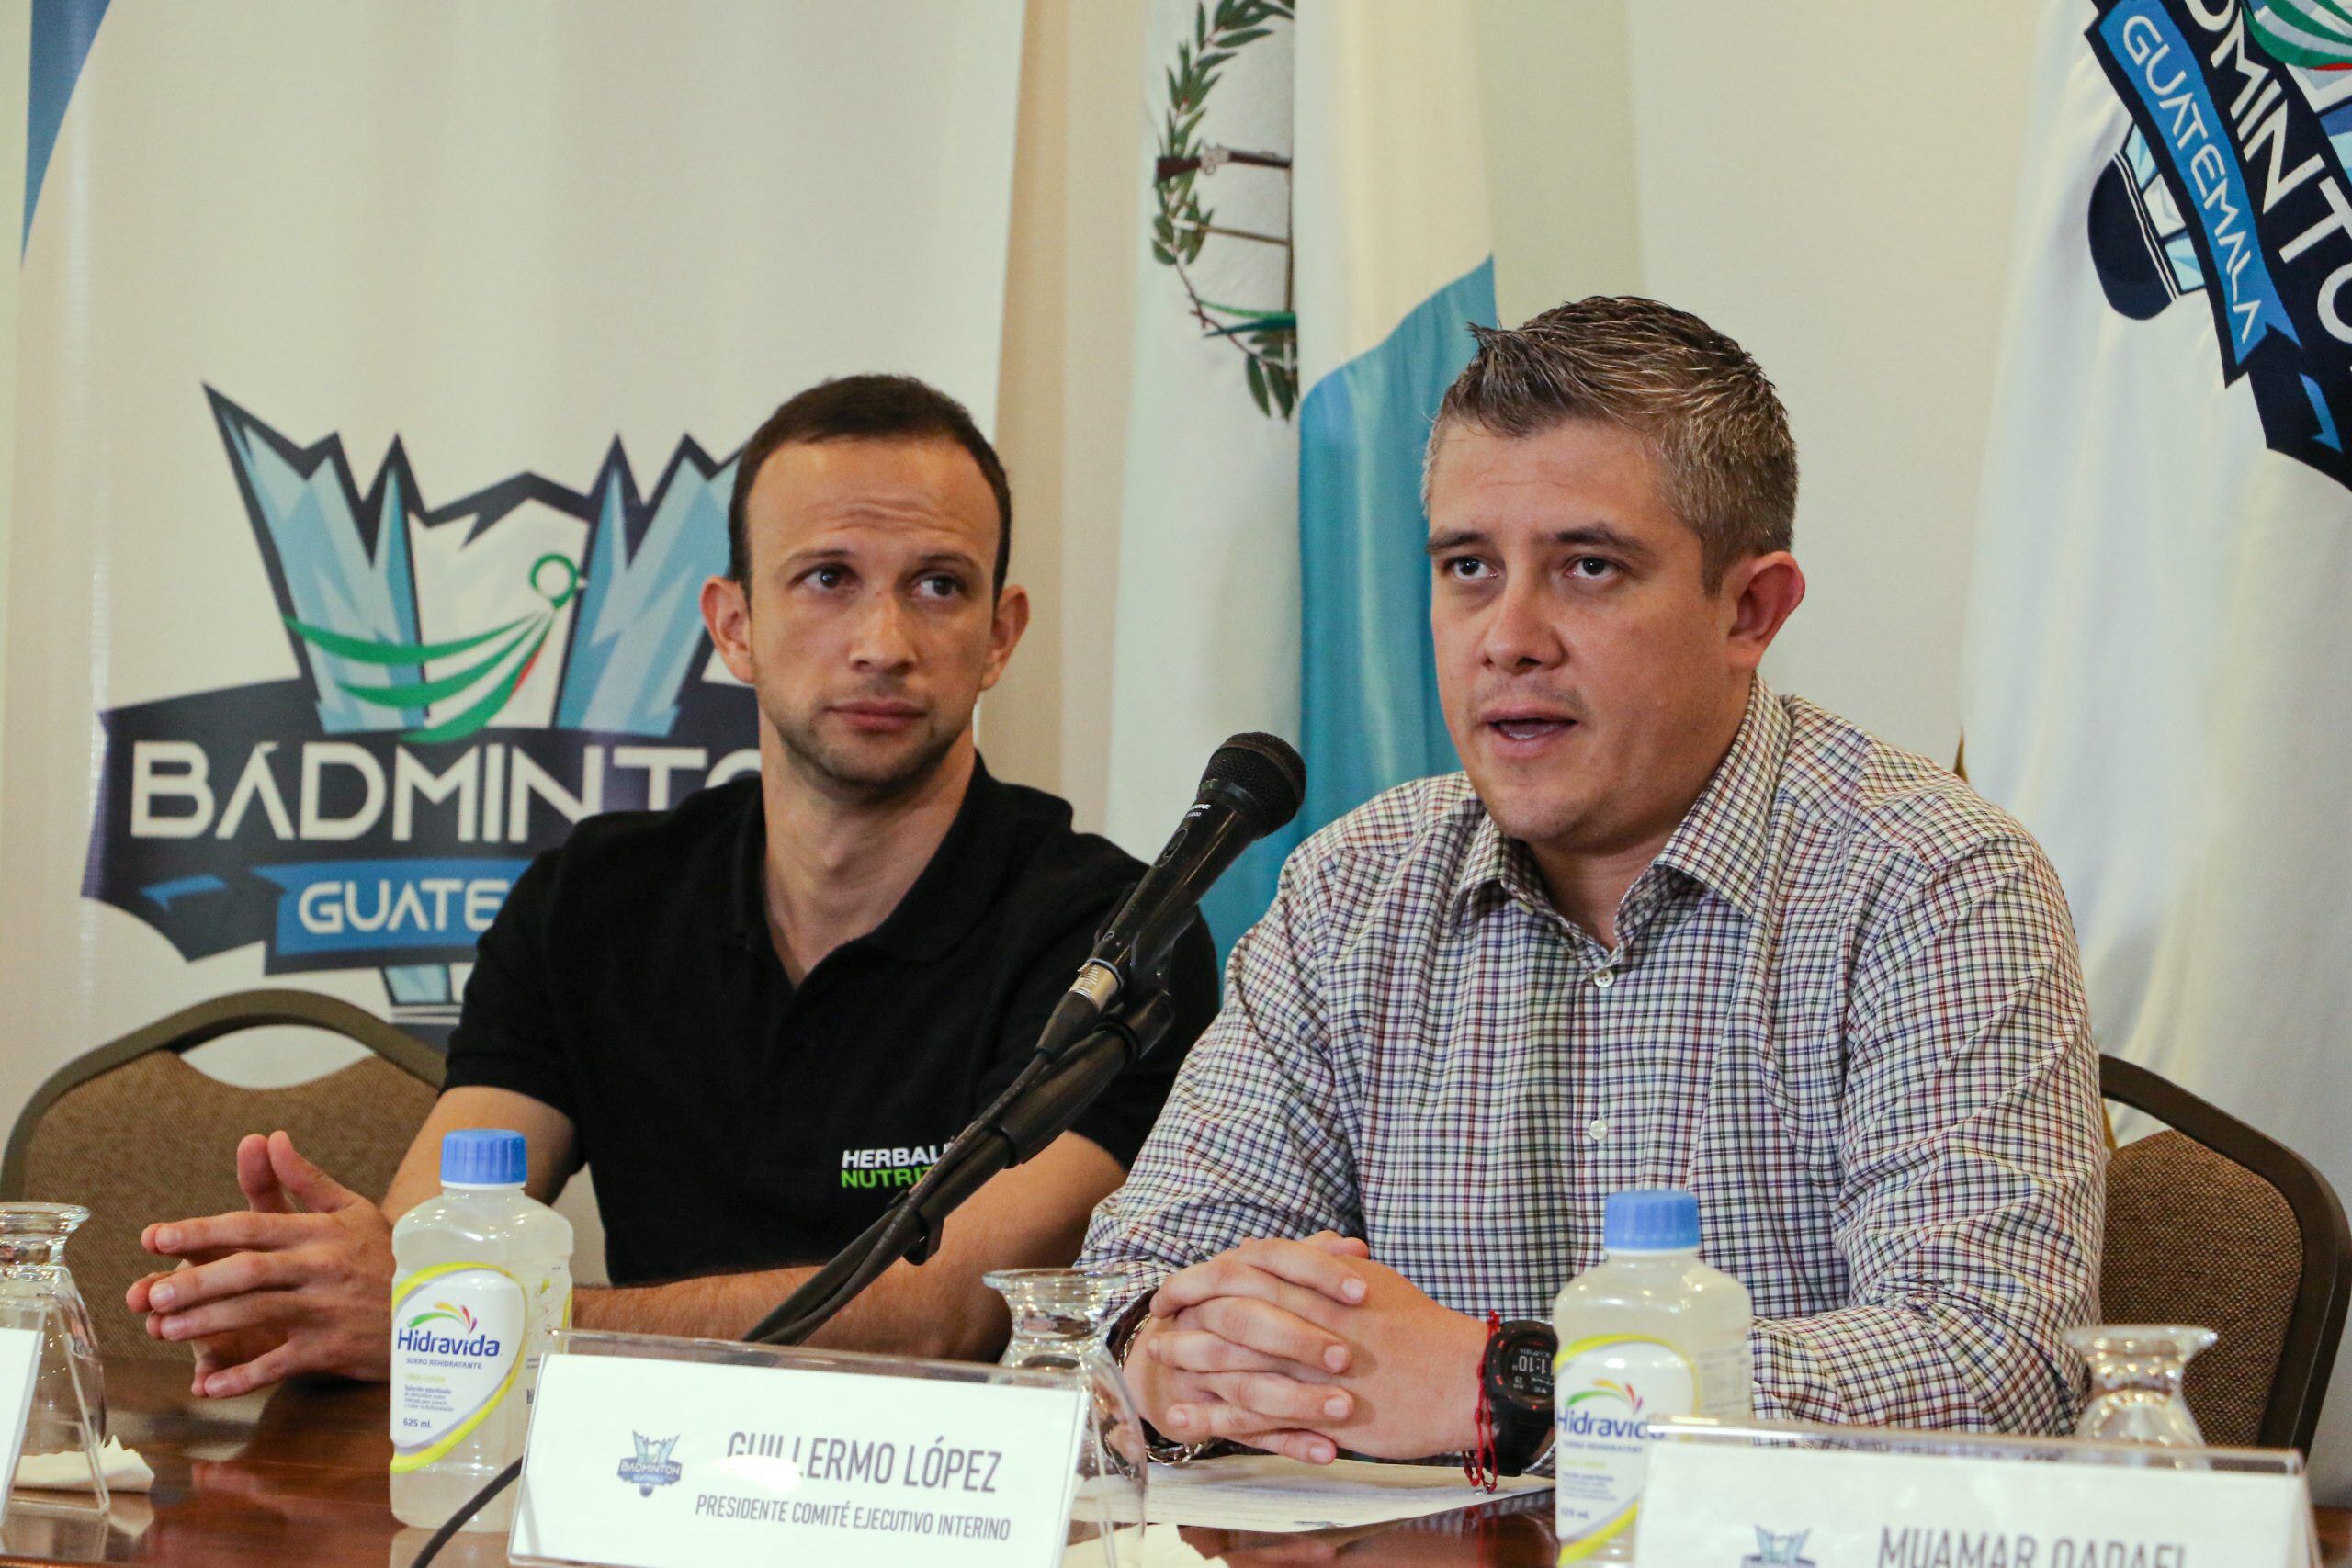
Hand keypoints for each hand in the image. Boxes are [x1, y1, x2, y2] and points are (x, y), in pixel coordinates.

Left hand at [128, 1130, 394, 1395]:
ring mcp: (327, 1309)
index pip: (252, 1225)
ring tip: (164, 1331)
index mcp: (320, 1231)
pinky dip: (244, 1378)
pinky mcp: (333, 1348)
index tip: (156, 1238)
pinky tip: (209, 1385)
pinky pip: (282, 1364)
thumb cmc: (388, 1254)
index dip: (201, 1232)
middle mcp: (321, 1267)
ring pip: (259, 1314)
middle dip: (196, 1283)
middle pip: (249, 1271)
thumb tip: (270, 1138)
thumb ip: (305, 1179)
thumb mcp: (352, 1209)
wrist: (438, 1303)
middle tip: (149, 1296)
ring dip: (208, 1324)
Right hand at [1127, 1232, 1367, 1462]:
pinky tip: (1327, 1450)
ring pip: (1246, 1385)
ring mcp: (1195, 1369)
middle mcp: (1202, 1316)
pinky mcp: (1200, 1415)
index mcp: (1225, 1276)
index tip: (1362, 1291)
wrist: (1163, 1363)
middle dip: (1297, 1339)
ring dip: (1297, 1399)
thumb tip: (1356, 1245)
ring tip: (1345, 1408)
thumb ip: (1308, 1261)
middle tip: (1346, 1357)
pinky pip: (1245, 1431)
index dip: (1316, 1272)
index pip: (1268, 1260)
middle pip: (1245, 1320)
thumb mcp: (1261, 1281)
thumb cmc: (1233, 1315)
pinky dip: (1288, 1443)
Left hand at [1139, 1236, 1486, 1461]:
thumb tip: (1283, 1249)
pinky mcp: (1315, 1409)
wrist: (1462, 1376)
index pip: (1243, 1270)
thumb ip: (1323, 1265)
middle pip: (1227, 1310)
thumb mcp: (1371, 1281)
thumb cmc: (1422, 1328)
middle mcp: (1308, 1317)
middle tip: (1155, 1324)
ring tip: (1158, 1364)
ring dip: (1190, 1360)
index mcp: (1318, 1283)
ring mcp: (1309, 1365)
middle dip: (1185, 1317)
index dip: (1200, 1278)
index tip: (1175, 1288)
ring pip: (1232, 1360)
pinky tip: (1185, 1418)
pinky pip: (1251, 1414)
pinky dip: (1213, 1415)